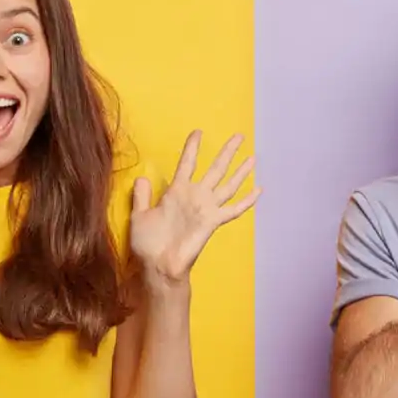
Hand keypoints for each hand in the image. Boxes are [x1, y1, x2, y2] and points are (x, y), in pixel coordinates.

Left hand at [129, 131, 258, 283]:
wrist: (158, 265)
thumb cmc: (147, 244)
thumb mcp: (139, 216)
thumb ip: (141, 196)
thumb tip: (142, 177)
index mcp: (176, 192)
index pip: (187, 163)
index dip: (193, 147)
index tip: (198, 132)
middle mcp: (195, 197)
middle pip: (216, 169)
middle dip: (227, 152)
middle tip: (239, 136)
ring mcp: (206, 208)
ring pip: (228, 184)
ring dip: (241, 171)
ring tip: (253, 157)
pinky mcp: (213, 221)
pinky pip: (233, 209)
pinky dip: (247, 201)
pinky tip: (258, 190)